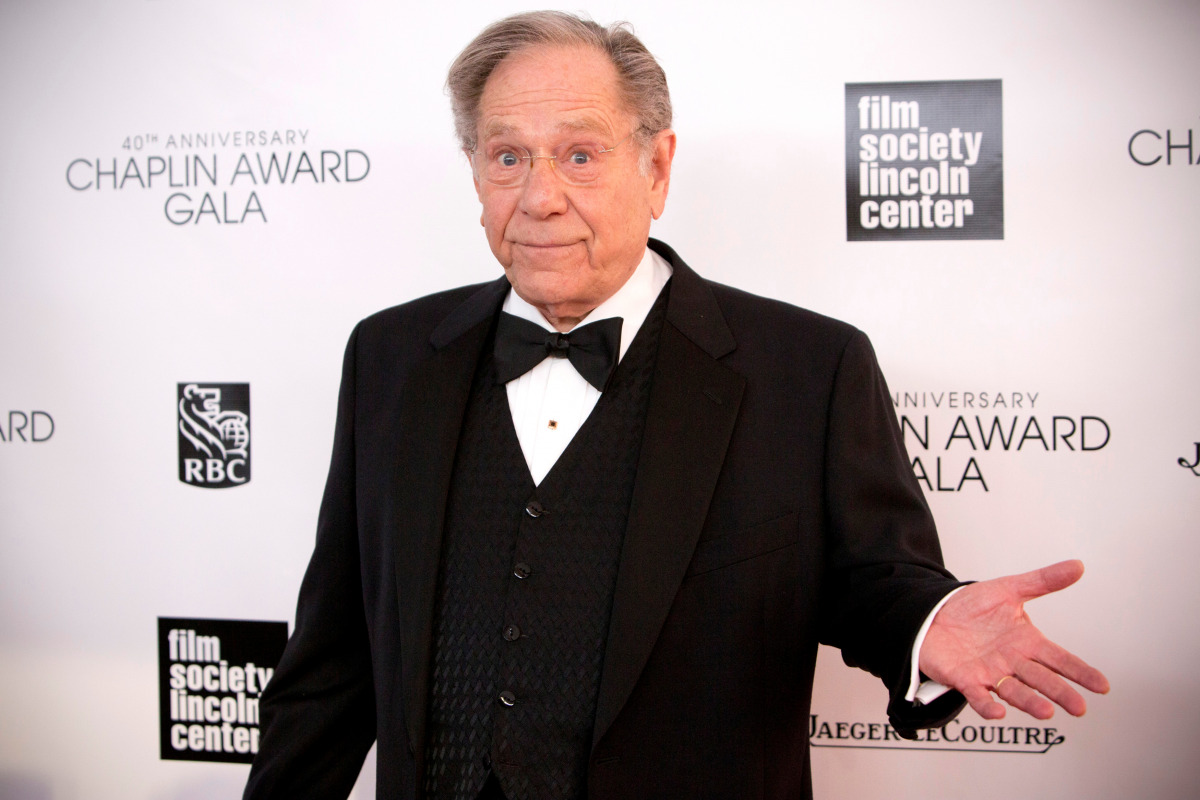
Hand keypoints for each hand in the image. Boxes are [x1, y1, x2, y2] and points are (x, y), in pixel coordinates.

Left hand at [918, 559, 1109, 720]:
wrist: (931, 614)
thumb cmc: (971, 606)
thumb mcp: (1008, 589)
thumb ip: (1043, 581)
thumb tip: (1077, 566)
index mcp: (1026, 642)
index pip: (1059, 658)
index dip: (1080, 671)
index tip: (1102, 686)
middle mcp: (1012, 662)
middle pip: (1041, 680)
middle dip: (1060, 693)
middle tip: (1079, 708)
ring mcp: (990, 673)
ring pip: (1014, 691)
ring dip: (1029, 702)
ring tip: (1046, 712)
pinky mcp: (965, 679)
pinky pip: (978, 696)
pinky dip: (987, 705)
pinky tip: (998, 712)